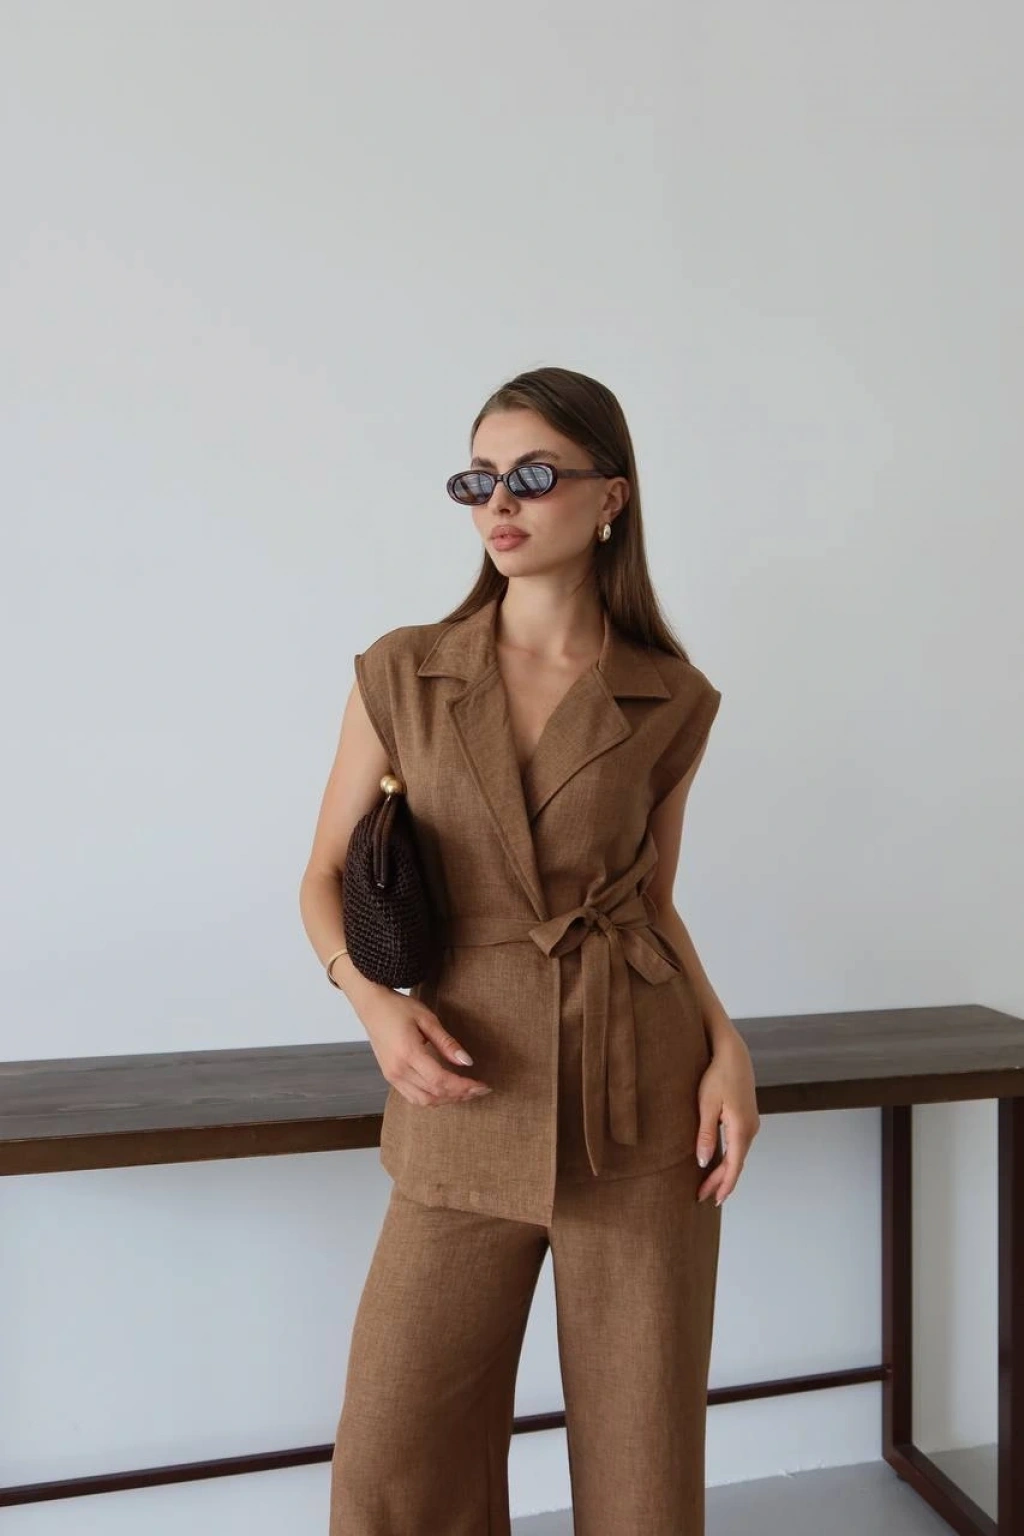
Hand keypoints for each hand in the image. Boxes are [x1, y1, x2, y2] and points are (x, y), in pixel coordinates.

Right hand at [360, 992, 491, 1108]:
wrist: (372, 1006)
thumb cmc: (398, 1008)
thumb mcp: (427, 1019)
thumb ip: (447, 1043)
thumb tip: (467, 1062)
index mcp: (408, 1053)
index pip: (440, 1080)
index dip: (464, 1086)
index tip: (482, 1085)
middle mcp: (398, 1070)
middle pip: (434, 1094)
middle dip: (461, 1094)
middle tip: (480, 1088)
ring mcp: (392, 1076)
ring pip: (424, 1101)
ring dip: (447, 1100)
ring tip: (466, 1092)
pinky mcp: (390, 1077)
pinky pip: (413, 1097)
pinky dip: (432, 1099)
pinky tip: (446, 1092)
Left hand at [695, 1027, 759, 1206]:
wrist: (732, 1053)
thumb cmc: (717, 1075)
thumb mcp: (706, 1105)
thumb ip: (705, 1134)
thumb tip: (704, 1162)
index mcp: (741, 1129)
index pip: (733, 1166)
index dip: (723, 1185)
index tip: (712, 1200)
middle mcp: (750, 1129)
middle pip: (736, 1163)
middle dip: (720, 1182)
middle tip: (703, 1197)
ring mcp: (751, 1123)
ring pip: (738, 1154)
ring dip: (725, 1170)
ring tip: (710, 1185)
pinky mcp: (746, 1117)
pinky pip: (739, 1145)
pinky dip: (729, 1157)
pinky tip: (719, 1161)